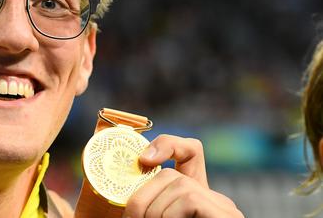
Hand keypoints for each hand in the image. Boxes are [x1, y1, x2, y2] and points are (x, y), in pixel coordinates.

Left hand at [123, 134, 243, 217]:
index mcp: (198, 201)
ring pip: (178, 186)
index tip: (143, 158)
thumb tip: (127, 200)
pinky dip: (170, 215)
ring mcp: (225, 208)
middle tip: (131, 217)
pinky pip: (189, 199)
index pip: (191, 153)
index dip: (167, 145)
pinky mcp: (227, 216)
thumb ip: (151, 205)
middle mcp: (216, 200)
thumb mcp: (159, 214)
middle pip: (172, 175)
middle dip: (144, 197)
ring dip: (153, 212)